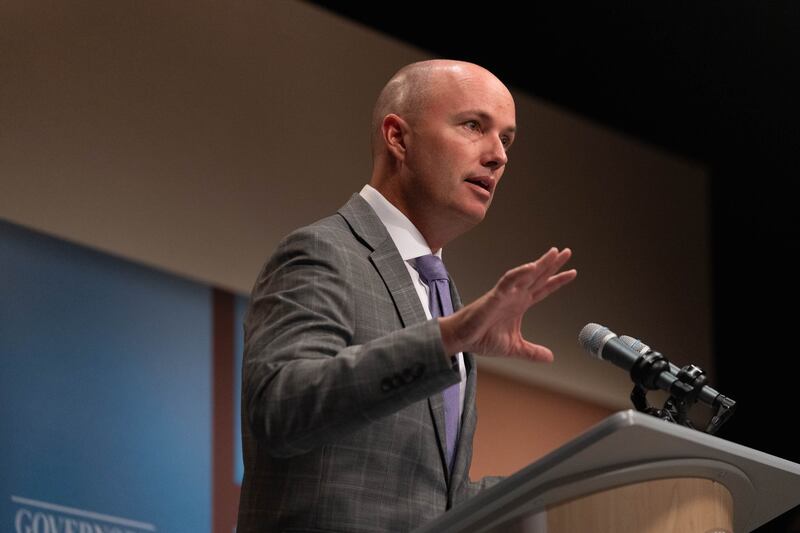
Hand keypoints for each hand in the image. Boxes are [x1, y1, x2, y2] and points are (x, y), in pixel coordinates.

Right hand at [439, 247, 576, 361]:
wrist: (462, 339)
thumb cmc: (482, 338)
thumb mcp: (515, 348)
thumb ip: (532, 352)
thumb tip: (550, 357)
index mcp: (520, 304)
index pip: (543, 289)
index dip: (557, 281)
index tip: (573, 272)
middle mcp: (515, 296)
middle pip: (538, 276)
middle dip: (553, 264)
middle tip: (567, 251)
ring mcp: (505, 294)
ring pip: (525, 274)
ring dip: (540, 264)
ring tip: (554, 254)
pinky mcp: (494, 296)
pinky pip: (508, 281)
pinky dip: (519, 274)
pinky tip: (531, 267)